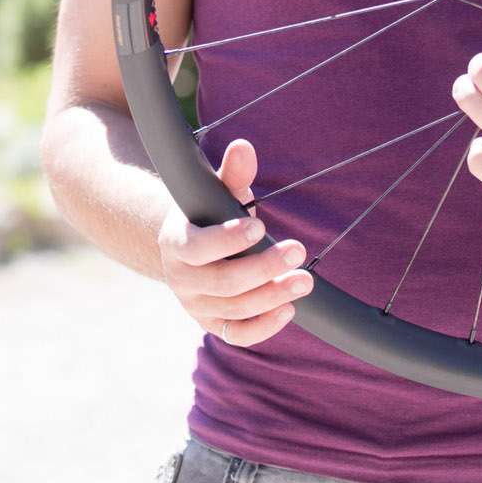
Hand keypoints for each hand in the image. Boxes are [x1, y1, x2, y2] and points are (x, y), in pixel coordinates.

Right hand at [155, 138, 311, 347]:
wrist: (188, 249)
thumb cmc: (208, 215)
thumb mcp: (216, 193)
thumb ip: (232, 175)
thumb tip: (244, 148)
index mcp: (177, 243)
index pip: (198, 247)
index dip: (227, 240)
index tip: (260, 226)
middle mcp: (181, 279)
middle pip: (224, 281)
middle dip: (264, 268)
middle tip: (298, 251)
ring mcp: (195, 305)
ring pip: (235, 308)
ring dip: (273, 295)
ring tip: (305, 279)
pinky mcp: (212, 324)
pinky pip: (238, 335)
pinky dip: (264, 327)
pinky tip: (289, 309)